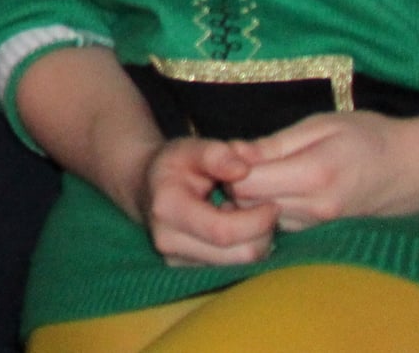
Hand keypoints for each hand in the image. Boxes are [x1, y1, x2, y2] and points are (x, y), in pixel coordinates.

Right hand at [133, 135, 277, 266]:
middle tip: (266, 210)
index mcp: (168, 208)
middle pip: (238, 255)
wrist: (145, 188)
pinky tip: (236, 229)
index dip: (257, 221)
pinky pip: (231, 270)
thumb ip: (216, 153)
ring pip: (239, 266)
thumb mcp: (190, 148)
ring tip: (248, 217)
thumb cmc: (172, 165)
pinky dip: (242, 250)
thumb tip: (243, 169)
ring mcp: (176, 261)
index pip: (224, 231)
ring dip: (255, 243)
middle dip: (263, 234)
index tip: (273, 204)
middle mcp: (168, 241)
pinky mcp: (186, 271)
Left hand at [226, 110, 418, 229]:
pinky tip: (280, 186)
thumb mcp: (321, 125)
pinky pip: (281, 222)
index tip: (235, 148)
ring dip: (254, 196)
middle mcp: (314, 208)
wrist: (413, 168)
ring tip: (263, 170)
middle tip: (243, 158)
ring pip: (263, 216)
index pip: (247, 184)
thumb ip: (275, 143)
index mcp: (313, 175)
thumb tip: (234, 153)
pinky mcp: (322, 231)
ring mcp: (320, 224)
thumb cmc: (368, 136)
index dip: (232, 167)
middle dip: (238, 183)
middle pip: (249, 205)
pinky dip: (271, 206)